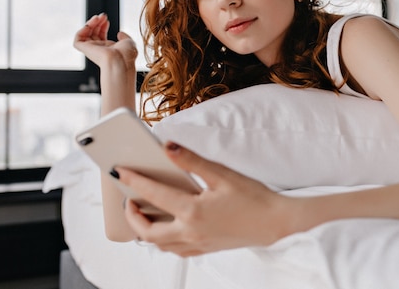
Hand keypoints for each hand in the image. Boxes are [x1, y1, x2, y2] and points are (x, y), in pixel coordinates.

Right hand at [73, 13, 137, 69]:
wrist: (120, 62)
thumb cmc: (126, 55)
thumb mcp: (129, 43)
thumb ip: (125, 37)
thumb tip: (119, 33)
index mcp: (109, 49)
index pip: (101, 35)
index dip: (102, 26)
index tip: (107, 20)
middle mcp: (99, 49)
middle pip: (93, 33)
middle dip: (97, 22)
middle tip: (103, 15)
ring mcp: (91, 50)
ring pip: (85, 34)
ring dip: (90, 23)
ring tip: (98, 17)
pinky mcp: (85, 49)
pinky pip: (78, 39)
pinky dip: (82, 30)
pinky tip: (89, 25)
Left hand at [115, 142, 293, 256]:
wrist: (276, 223)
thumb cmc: (254, 198)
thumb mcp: (222, 174)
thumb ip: (192, 161)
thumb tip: (168, 148)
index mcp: (193, 210)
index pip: (154, 194)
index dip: (134, 180)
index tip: (122, 171)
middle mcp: (191, 231)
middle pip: (148, 231)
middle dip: (132, 216)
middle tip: (128, 200)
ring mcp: (198, 243)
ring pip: (160, 245)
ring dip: (146, 231)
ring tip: (143, 213)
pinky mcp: (206, 249)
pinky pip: (176, 250)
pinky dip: (165, 241)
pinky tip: (169, 228)